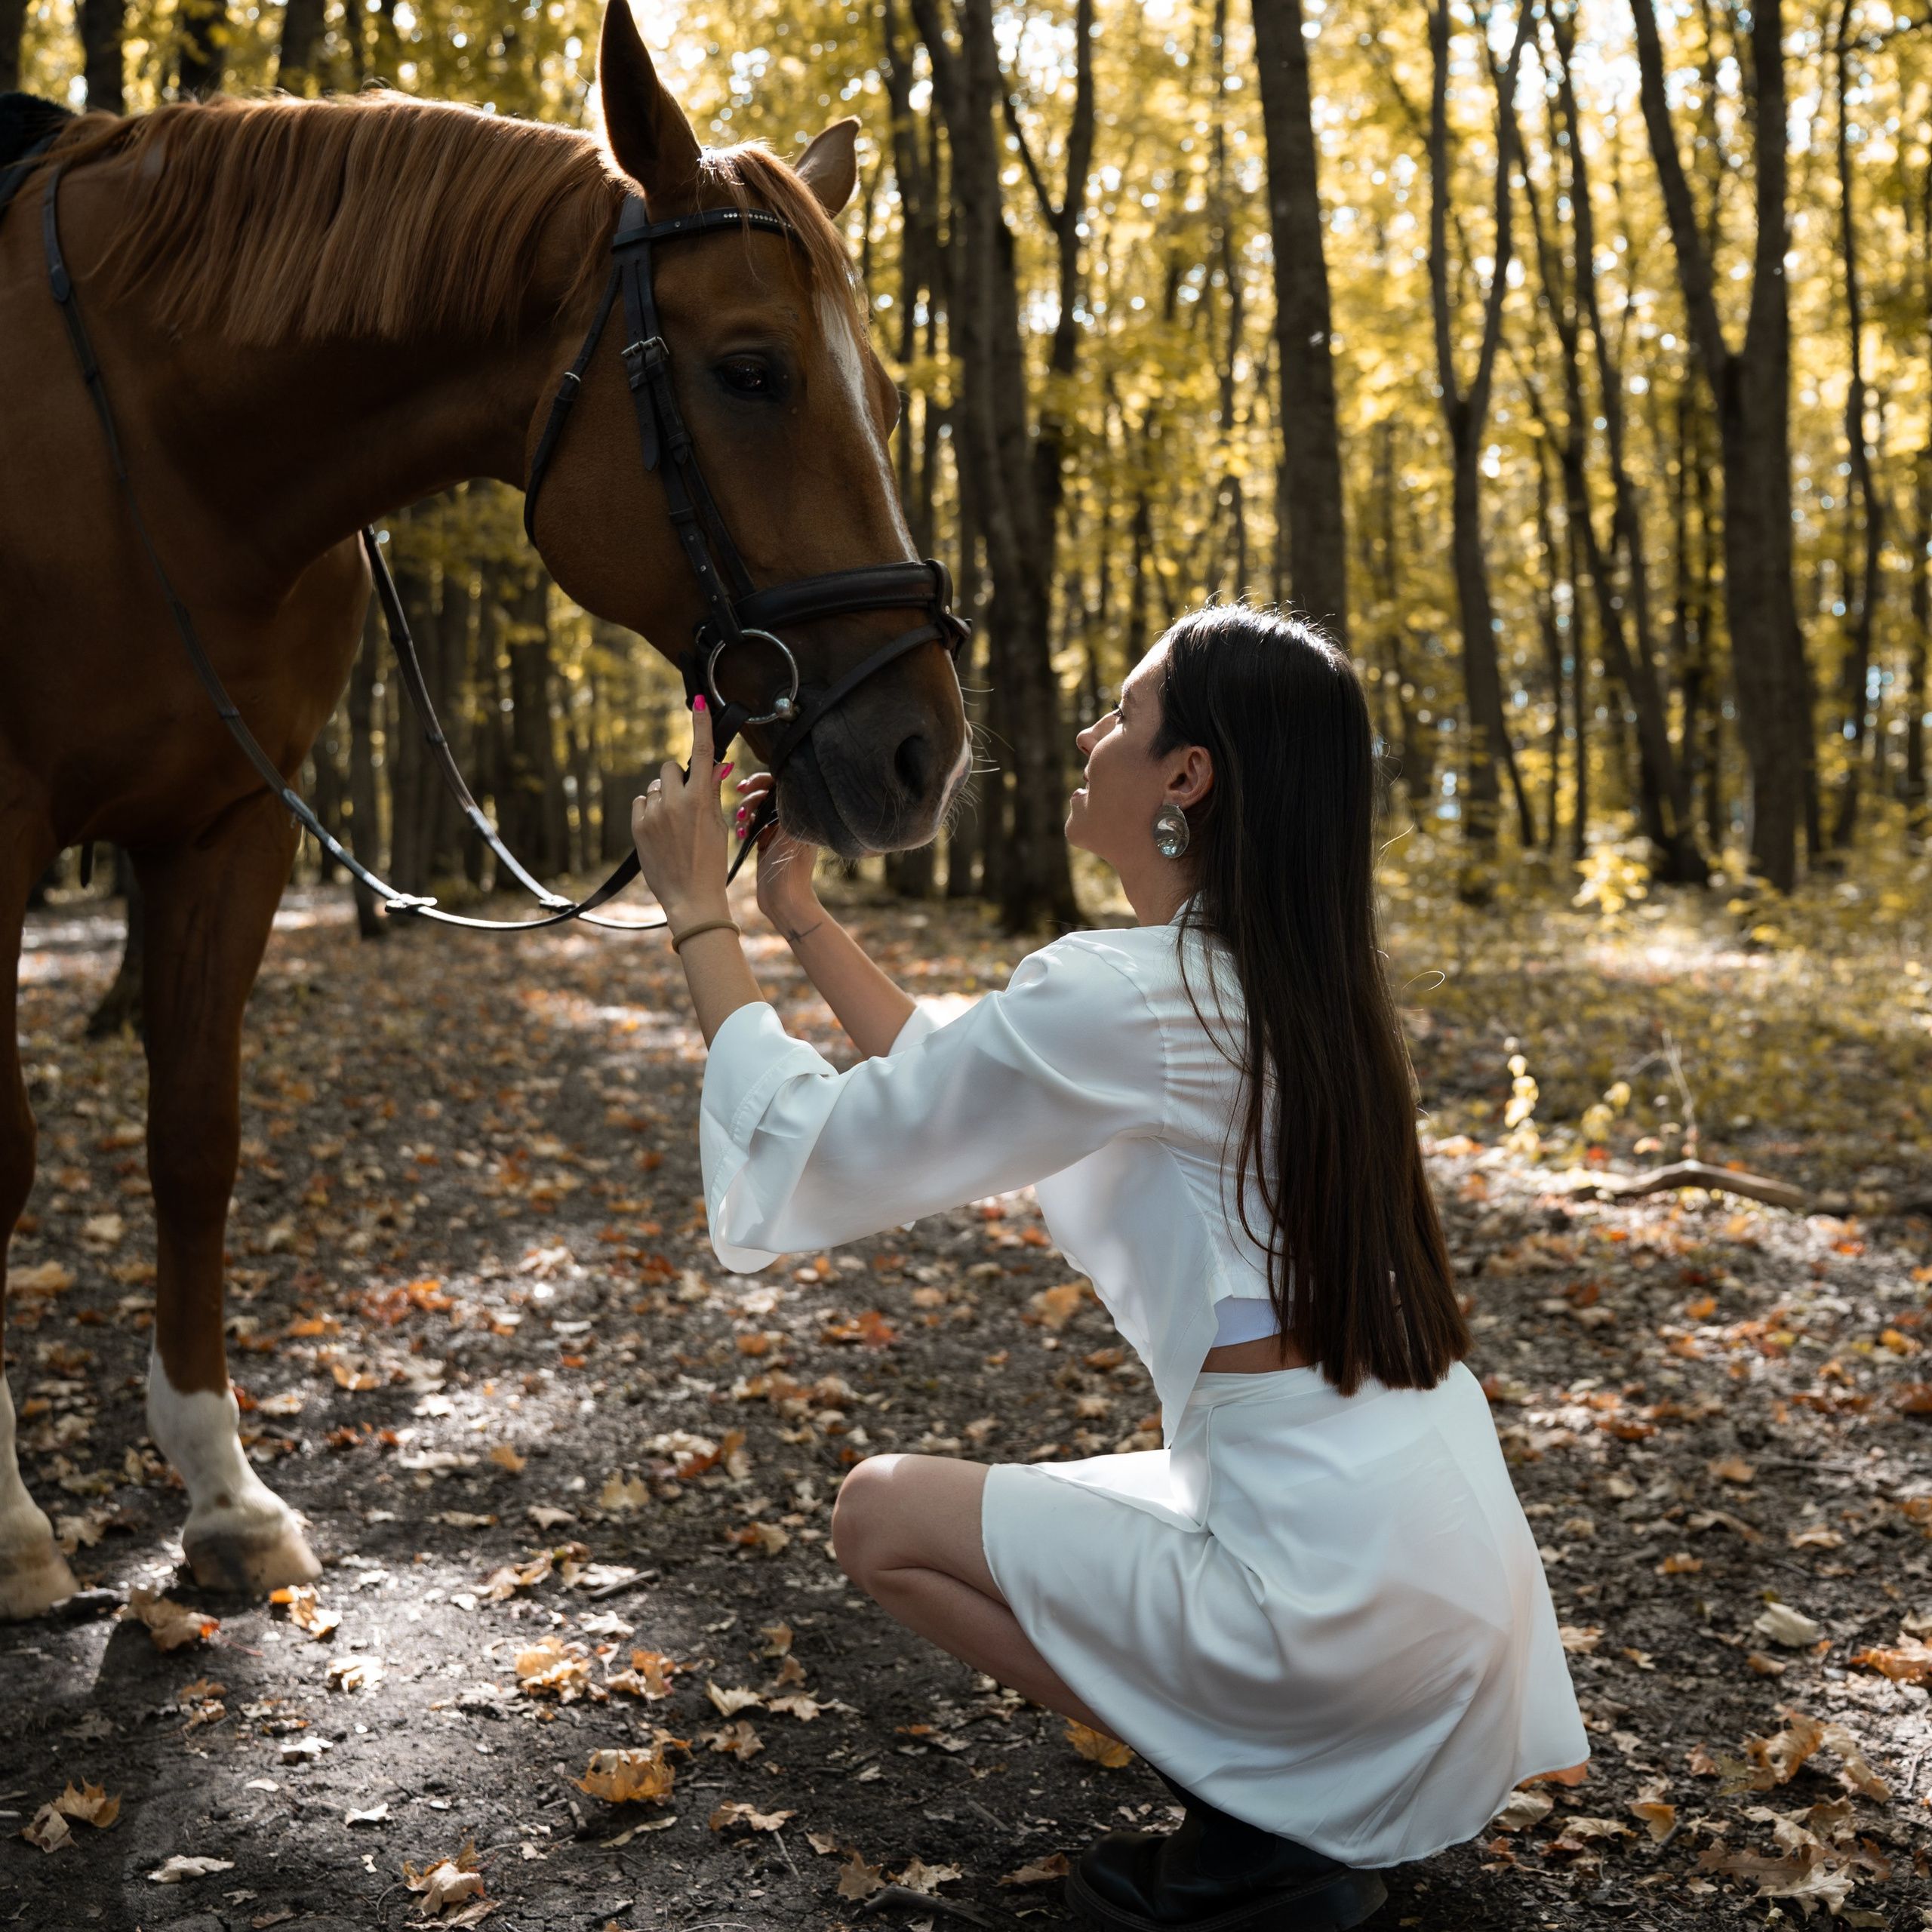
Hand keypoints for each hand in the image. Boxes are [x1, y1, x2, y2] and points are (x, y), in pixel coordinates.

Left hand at [631, 697, 734, 929]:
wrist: (691, 898)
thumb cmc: (710, 864)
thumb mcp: (718, 826)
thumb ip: (711, 794)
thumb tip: (713, 767)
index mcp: (701, 801)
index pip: (702, 753)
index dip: (701, 724)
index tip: (699, 702)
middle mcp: (676, 803)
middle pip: (670, 768)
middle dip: (677, 779)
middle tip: (685, 802)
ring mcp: (654, 814)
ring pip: (655, 787)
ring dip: (663, 797)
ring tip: (672, 826)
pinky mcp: (638, 826)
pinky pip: (641, 802)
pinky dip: (649, 810)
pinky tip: (658, 830)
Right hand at [736, 773, 821, 936]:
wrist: (784, 901)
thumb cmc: (791, 870)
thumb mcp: (790, 834)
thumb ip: (786, 807)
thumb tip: (780, 781)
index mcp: (799, 814)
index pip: (780, 784)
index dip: (762, 781)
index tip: (747, 787)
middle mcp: (789, 819)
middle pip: (765, 794)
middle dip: (750, 798)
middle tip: (742, 809)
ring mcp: (776, 830)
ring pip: (755, 809)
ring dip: (744, 813)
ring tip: (741, 826)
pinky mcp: (765, 842)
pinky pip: (750, 825)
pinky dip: (743, 827)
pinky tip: (740, 835)